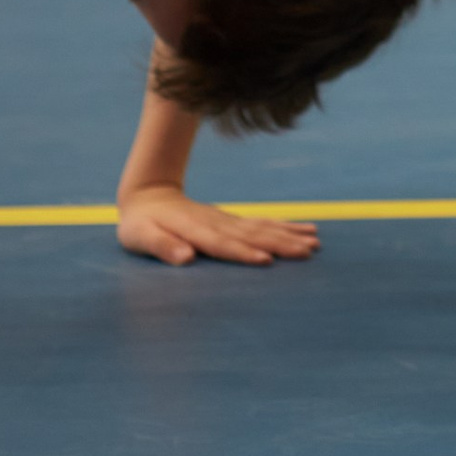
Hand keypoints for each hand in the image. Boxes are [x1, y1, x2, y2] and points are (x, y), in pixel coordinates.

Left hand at [116, 187, 319, 268]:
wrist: (150, 195)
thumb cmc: (140, 224)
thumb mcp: (140, 236)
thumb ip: (161, 246)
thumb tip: (185, 258)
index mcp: (194, 229)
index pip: (221, 244)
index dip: (243, 252)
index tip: (266, 260)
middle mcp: (217, 223)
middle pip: (252, 234)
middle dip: (280, 243)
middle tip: (307, 252)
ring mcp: (228, 220)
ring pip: (263, 227)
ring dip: (289, 235)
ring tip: (315, 242)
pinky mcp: (233, 221)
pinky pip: (263, 223)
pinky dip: (285, 226)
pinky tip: (305, 230)